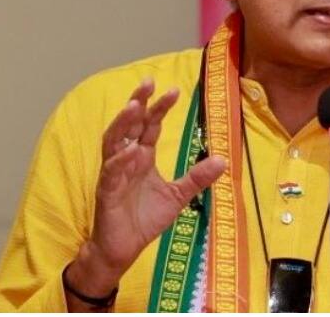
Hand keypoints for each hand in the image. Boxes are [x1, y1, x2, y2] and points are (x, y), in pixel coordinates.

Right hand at [66, 79, 225, 302]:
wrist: (124, 249)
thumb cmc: (145, 219)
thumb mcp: (178, 196)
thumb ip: (197, 178)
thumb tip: (223, 160)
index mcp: (143, 156)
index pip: (150, 126)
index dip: (160, 108)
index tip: (174, 91)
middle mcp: (127, 159)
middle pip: (130, 124)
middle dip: (138, 102)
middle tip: (148, 82)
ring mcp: (114, 173)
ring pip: (114, 141)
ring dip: (123, 122)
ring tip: (134, 105)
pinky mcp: (106, 191)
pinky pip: (111, 171)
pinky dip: (121, 158)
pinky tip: (133, 149)